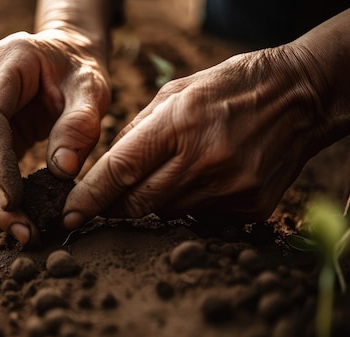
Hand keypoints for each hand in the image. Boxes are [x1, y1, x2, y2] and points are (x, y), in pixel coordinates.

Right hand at [0, 29, 109, 243]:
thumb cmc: (78, 68)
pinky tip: (23, 220)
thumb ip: (79, 123)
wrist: (65, 58)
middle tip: (23, 232)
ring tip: (25, 233)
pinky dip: (2, 197)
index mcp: (4, 63)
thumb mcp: (90, 87)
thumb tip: (62, 171)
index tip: (14, 201)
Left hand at [63, 44, 330, 228]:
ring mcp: (230, 187)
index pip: (120, 171)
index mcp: (180, 124)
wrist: (300, 97)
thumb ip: (137, 131)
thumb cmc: (230, 88)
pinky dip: (189, 203)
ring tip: (172, 172)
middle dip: (114, 206)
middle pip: (138, 203)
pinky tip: (203, 179)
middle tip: (103, 202)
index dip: (89, 197)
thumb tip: (106, 168)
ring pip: (167, 213)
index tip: (68, 215)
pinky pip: (200, 217)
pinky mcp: (249, 206)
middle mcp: (205, 160)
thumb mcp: (175, 92)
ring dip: (155, 201)